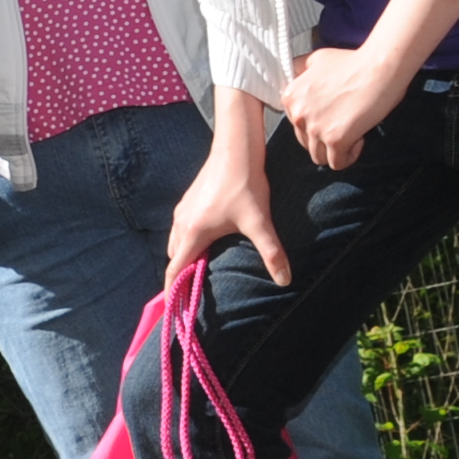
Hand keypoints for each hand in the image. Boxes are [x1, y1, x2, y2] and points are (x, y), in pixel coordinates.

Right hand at [166, 129, 287, 283]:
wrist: (236, 148)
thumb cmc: (245, 184)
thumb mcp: (259, 221)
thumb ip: (271, 252)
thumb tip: (285, 280)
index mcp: (193, 232)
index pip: (175, 269)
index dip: (172, 291)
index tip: (172, 309)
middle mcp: (181, 222)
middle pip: (174, 257)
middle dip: (181, 275)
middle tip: (194, 291)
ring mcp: (183, 209)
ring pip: (176, 242)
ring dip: (185, 257)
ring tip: (202, 268)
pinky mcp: (189, 200)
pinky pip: (181, 228)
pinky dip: (188, 241)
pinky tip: (209, 239)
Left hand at [283, 44, 402, 170]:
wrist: (379, 67)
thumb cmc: (353, 61)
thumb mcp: (316, 59)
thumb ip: (301, 70)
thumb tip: (295, 76)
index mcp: (290, 97)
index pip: (297, 124)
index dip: (317, 121)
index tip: (335, 111)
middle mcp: (298, 114)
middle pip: (306, 142)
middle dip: (326, 137)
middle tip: (346, 121)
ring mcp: (315, 129)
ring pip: (319, 157)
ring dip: (335, 149)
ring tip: (353, 131)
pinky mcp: (335, 140)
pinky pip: (337, 163)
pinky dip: (348, 157)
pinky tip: (360, 139)